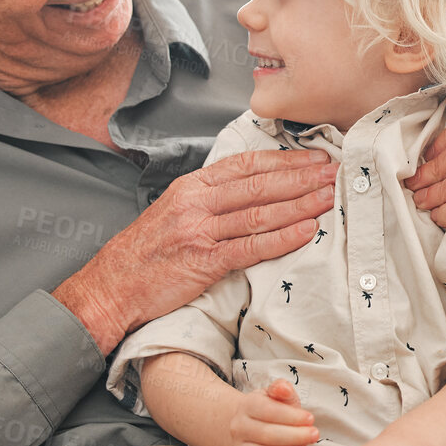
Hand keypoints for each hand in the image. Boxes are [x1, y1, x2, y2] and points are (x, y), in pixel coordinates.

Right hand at [54, 150, 335, 351]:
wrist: (110, 288)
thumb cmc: (145, 253)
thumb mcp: (174, 211)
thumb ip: (210, 198)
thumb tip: (253, 188)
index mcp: (191, 187)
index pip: (247, 164)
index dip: (286, 160)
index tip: (315, 157)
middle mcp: (196, 203)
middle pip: (260, 184)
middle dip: (303, 177)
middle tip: (335, 172)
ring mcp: (200, 231)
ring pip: (261, 212)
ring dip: (301, 204)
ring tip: (330, 197)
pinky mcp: (203, 262)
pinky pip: (251, 247)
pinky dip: (283, 238)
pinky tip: (306, 231)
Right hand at [226, 379, 317, 445]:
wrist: (249, 425)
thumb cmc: (271, 409)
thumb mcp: (276, 394)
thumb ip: (282, 388)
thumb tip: (284, 389)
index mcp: (248, 405)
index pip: (268, 411)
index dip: (291, 416)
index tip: (311, 419)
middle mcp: (240, 427)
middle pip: (266, 434)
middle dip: (294, 436)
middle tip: (314, 434)